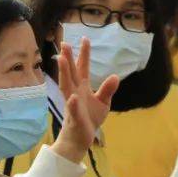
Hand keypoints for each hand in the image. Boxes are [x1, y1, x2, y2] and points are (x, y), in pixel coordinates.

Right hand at [51, 37, 119, 163]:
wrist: (80, 138)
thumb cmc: (89, 118)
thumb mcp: (103, 102)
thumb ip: (107, 89)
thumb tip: (115, 76)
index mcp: (82, 87)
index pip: (83, 67)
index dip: (84, 54)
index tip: (85, 39)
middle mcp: (75, 92)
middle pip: (71, 72)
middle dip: (68, 58)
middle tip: (64, 43)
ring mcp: (72, 104)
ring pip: (67, 86)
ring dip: (64, 74)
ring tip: (62, 60)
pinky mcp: (74, 117)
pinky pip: (73, 110)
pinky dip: (72, 104)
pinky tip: (73, 97)